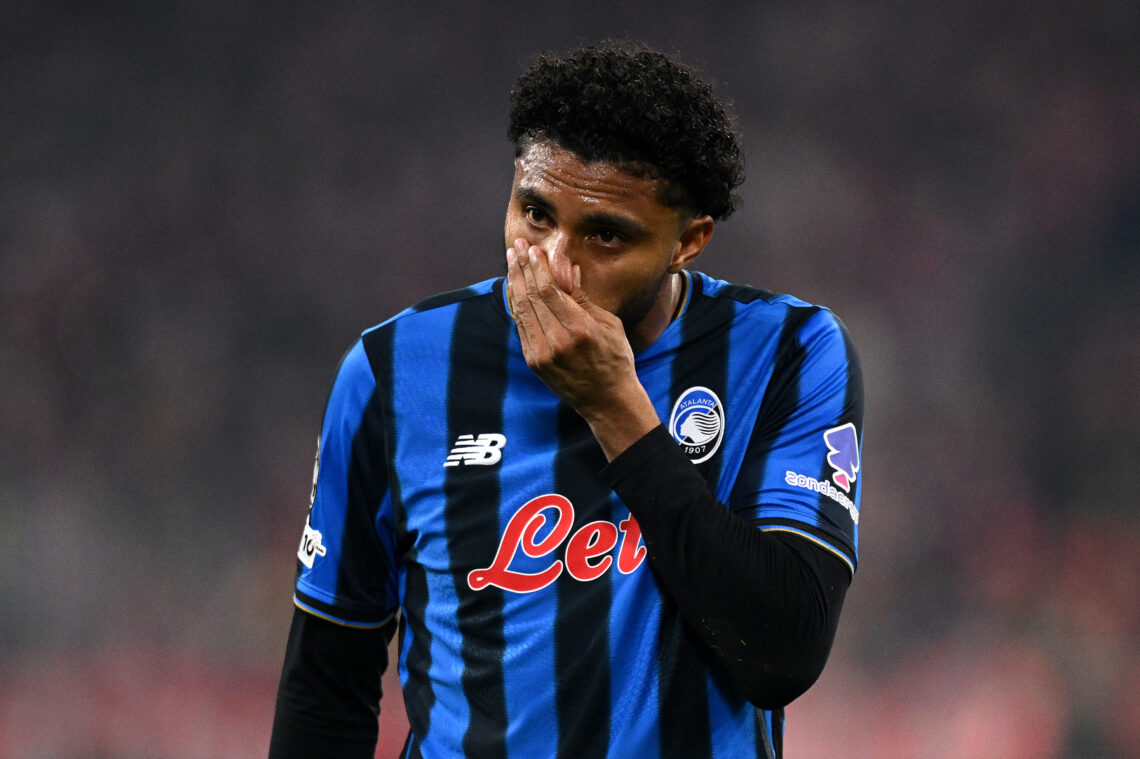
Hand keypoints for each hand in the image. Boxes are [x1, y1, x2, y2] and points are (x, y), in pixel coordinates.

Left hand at [506, 238, 658, 458]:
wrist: (607, 402)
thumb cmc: (615, 359)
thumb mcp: (609, 325)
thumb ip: (583, 297)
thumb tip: (566, 269)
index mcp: (580, 330)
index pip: (549, 290)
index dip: (538, 266)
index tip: (533, 248)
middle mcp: (556, 342)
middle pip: (530, 296)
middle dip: (522, 268)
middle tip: (517, 246)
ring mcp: (541, 354)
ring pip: (521, 310)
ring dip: (515, 282)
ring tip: (513, 261)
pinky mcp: (533, 362)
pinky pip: (521, 326)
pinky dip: (517, 304)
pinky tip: (516, 287)